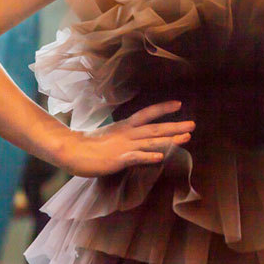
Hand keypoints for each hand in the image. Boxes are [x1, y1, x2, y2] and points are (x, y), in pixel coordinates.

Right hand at [57, 101, 194, 177]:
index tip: (179, 104)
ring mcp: (124, 146)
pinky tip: (162, 157)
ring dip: (170, 139)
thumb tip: (132, 139)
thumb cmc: (86, 144)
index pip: (147, 114)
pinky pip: (137, 157)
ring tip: (186, 137)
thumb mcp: (108, 135)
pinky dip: (150, 156)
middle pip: (155, 128)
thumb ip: (122, 136)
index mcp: (124, 126)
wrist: (70, 150)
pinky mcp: (118, 159)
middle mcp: (127, 133)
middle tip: (193, 124)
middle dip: (175, 126)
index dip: (163, 108)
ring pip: (151, 141)